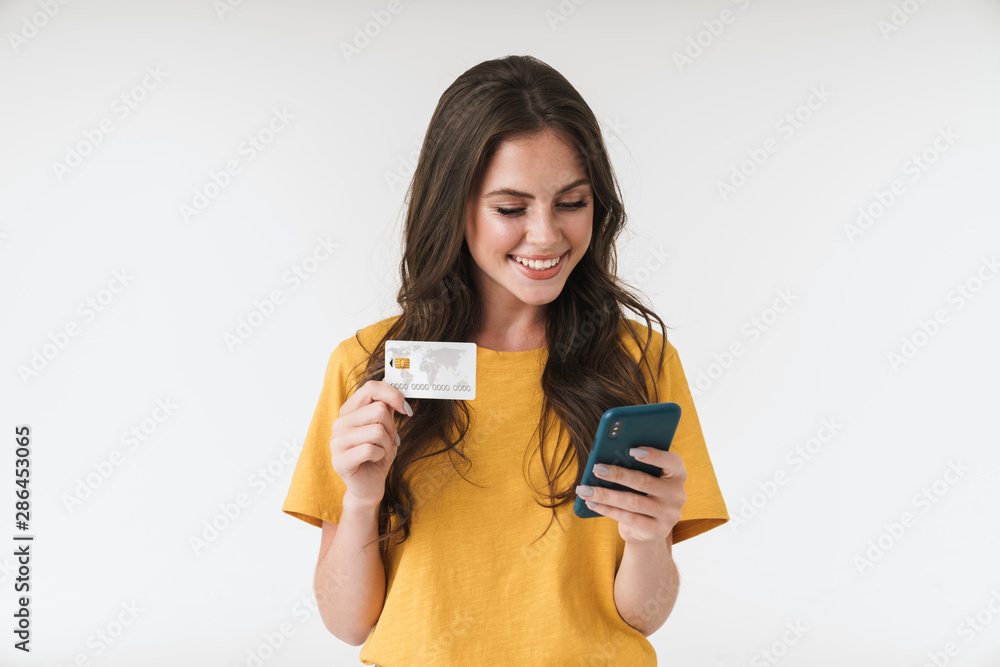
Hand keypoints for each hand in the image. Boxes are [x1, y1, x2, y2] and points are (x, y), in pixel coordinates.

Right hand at [329, 380, 411, 506]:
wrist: (368, 485)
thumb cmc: (377, 454)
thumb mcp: (384, 426)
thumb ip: (385, 404)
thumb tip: (391, 377)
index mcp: (348, 411)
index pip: (370, 388)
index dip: (393, 395)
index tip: (405, 409)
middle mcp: (339, 423)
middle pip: (378, 410)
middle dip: (392, 428)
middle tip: (389, 441)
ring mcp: (336, 442)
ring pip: (377, 431)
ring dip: (387, 444)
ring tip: (382, 452)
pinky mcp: (339, 460)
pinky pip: (371, 449)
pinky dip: (381, 456)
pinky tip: (375, 460)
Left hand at [575, 447, 686, 543]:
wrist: (648, 530)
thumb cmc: (642, 493)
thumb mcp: (644, 478)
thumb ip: (634, 467)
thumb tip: (607, 459)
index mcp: (678, 474)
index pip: (672, 462)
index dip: (654, 455)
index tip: (631, 450)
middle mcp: (678, 495)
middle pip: (645, 482)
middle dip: (618, 474)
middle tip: (597, 468)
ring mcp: (669, 515)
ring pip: (633, 502)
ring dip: (606, 494)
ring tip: (586, 489)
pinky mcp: (658, 531)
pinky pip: (629, 518)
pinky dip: (608, 509)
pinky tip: (592, 503)